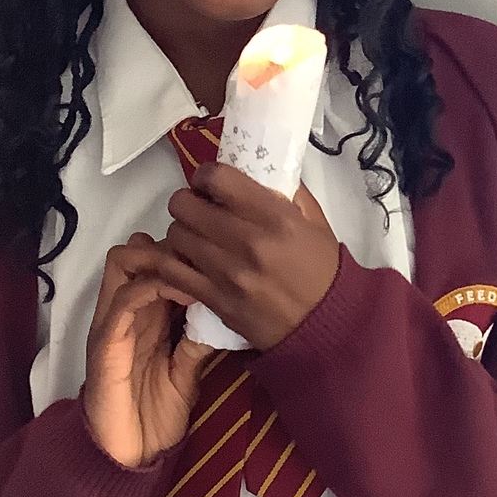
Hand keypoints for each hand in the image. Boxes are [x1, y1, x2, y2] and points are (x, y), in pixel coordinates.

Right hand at [81, 233, 217, 468]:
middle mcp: (124, 312)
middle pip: (133, 250)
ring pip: (123, 263)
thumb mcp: (187, 370)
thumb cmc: (155, 416)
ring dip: (160, 259)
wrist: (128, 455)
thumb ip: (198, 339)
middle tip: (205, 259)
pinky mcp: (106, 343)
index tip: (218, 257)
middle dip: (168, 245)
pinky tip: (186, 295)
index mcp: (143, 317)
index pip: (152, 259)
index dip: (182, 251)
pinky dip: (154, 288)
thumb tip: (225, 311)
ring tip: (196, 272)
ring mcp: (112, 324)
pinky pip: (125, 300)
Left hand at [160, 166, 341, 351]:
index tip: (208, 184)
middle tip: (199, 209)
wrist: (324, 325)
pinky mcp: (215, 299)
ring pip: (176, 235)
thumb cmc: (323, 272)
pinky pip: (172, 271)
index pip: (217, 178)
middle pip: (185, 205)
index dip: (205, 176)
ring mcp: (228, 273)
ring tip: (195, 237)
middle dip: (188, 202)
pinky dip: (172, 261)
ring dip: (181, 232)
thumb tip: (257, 170)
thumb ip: (287, 192)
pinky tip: (187, 260)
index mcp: (275, 217)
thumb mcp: (315, 223)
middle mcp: (248, 241)